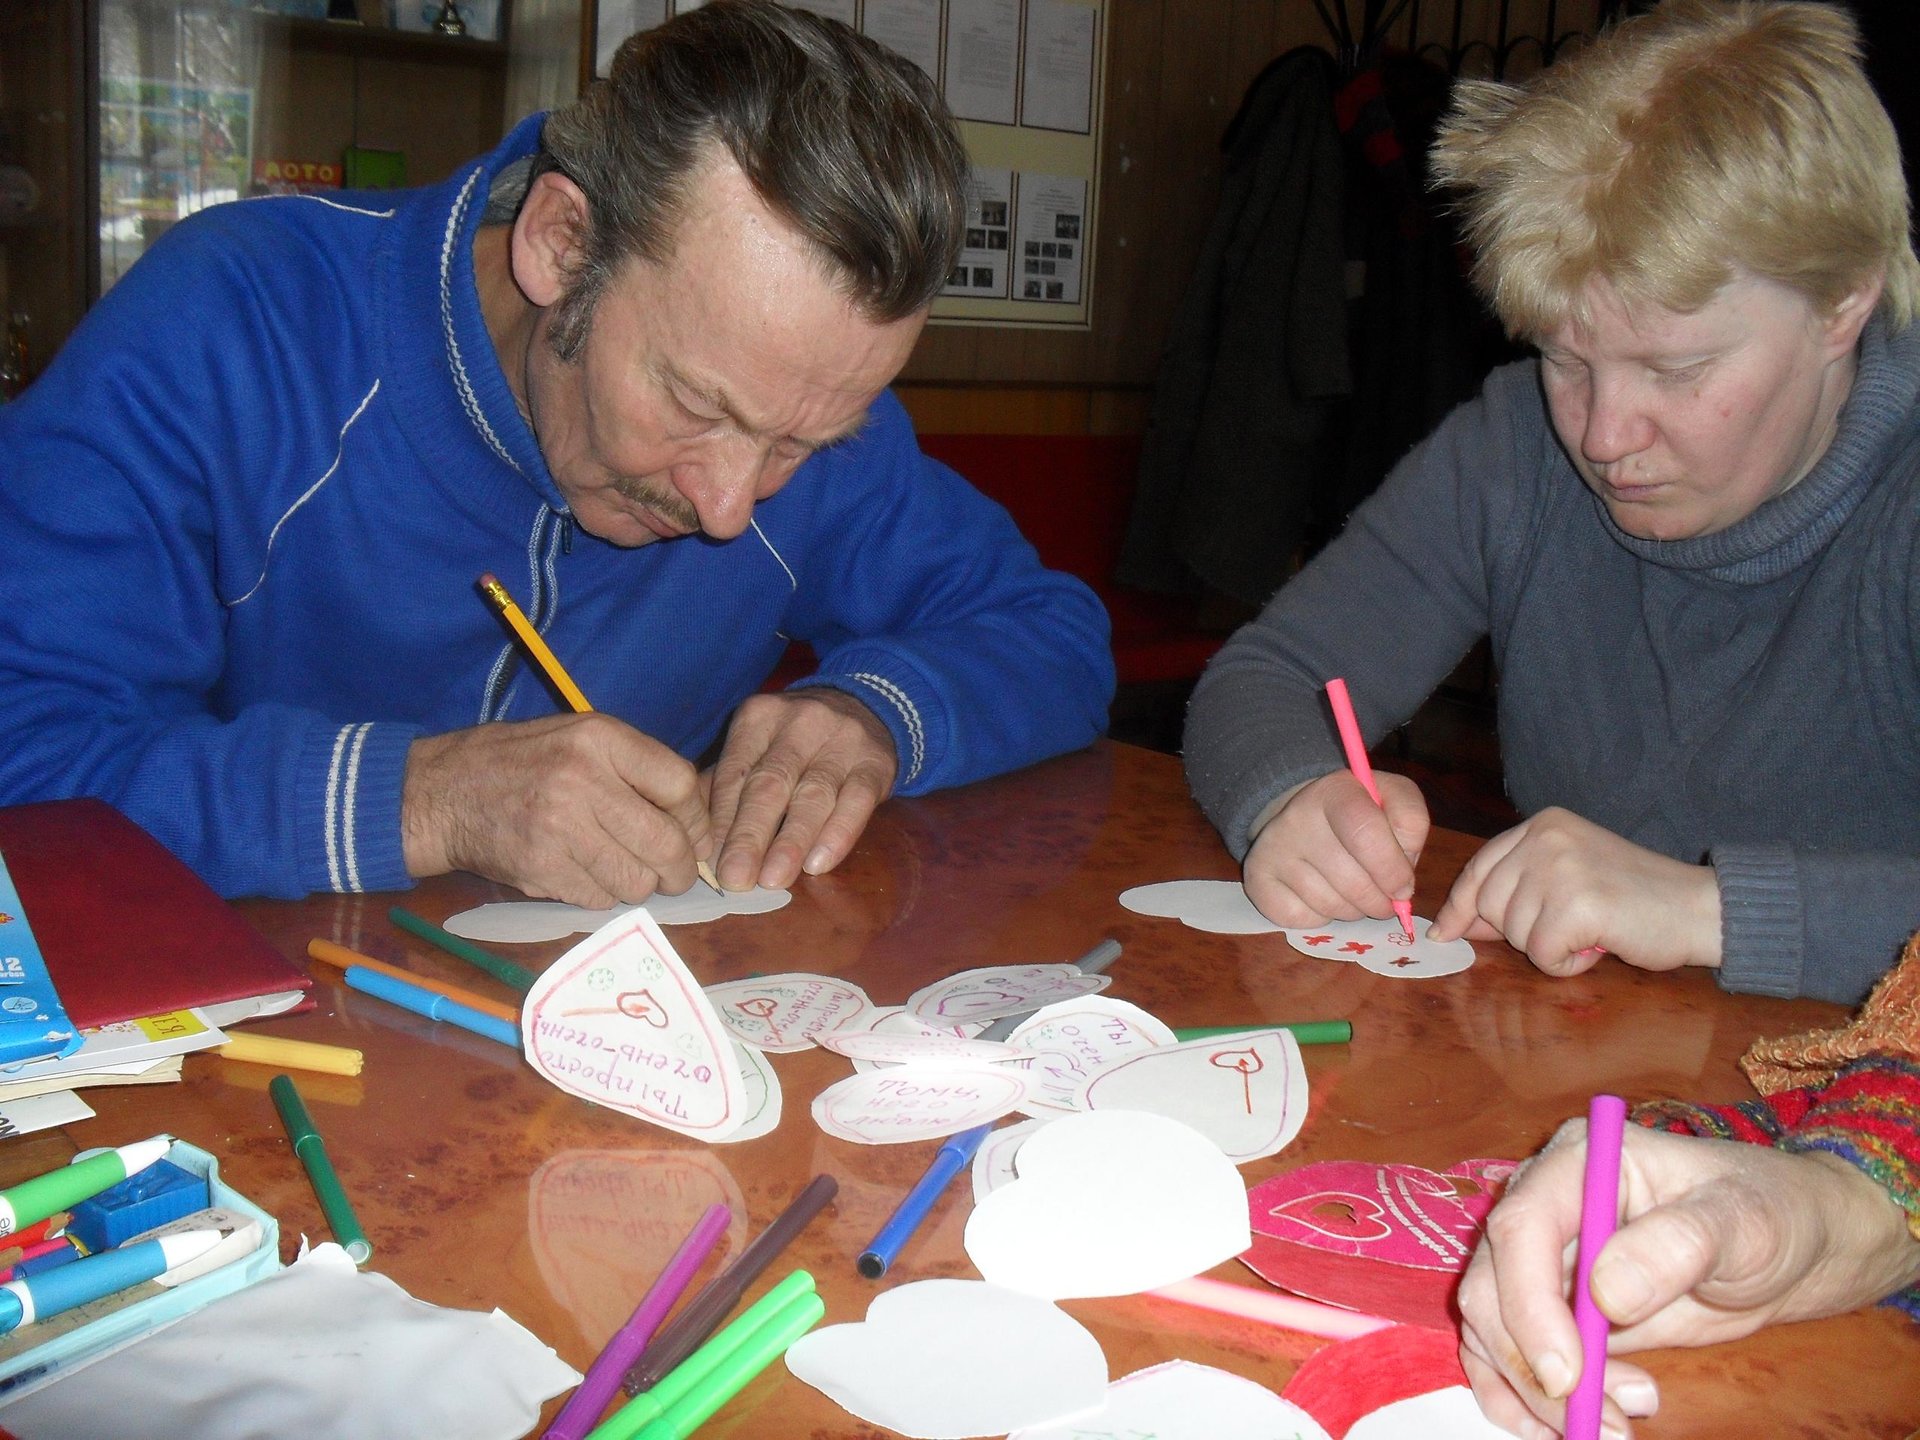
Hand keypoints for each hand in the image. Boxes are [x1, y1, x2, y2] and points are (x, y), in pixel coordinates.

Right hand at [401, 713, 711, 905]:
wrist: (442, 793)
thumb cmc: (521, 762)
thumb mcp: (578, 737)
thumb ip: (635, 767)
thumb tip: (696, 819)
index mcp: (599, 738)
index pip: (679, 785)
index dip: (697, 821)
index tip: (694, 837)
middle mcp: (582, 779)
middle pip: (665, 842)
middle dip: (679, 870)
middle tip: (674, 876)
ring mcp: (559, 827)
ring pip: (636, 880)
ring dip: (638, 885)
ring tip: (622, 871)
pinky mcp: (540, 868)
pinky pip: (598, 899)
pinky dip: (601, 895)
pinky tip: (583, 875)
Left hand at [704, 687, 897, 890]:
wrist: (864, 708)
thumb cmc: (795, 742)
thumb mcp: (758, 746)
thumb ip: (727, 786)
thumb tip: (697, 841)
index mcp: (759, 717)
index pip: (735, 772)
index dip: (722, 818)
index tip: (709, 861)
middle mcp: (800, 723)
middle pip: (770, 784)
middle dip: (750, 835)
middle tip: (735, 878)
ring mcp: (842, 740)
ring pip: (813, 795)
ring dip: (790, 842)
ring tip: (772, 880)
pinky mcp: (876, 762)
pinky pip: (856, 801)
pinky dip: (837, 835)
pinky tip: (817, 864)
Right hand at [1241, 770, 1429, 926]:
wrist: (1302, 815)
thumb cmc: (1358, 812)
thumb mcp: (1391, 799)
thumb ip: (1410, 823)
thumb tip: (1402, 879)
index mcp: (1335, 791)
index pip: (1365, 832)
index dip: (1392, 869)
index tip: (1404, 888)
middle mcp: (1296, 817)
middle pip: (1353, 882)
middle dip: (1380, 901)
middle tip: (1386, 898)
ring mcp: (1272, 849)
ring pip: (1331, 906)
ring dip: (1354, 910)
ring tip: (1355, 892)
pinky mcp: (1256, 880)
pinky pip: (1305, 920)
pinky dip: (1323, 918)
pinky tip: (1323, 896)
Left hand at [1429, 809, 1719, 977]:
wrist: (1698, 907)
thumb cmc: (1634, 899)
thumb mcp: (1568, 879)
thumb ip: (1515, 892)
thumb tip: (1456, 925)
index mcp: (1542, 825)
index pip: (1479, 869)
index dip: (1461, 906)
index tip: (1446, 932)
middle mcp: (1547, 837)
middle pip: (1488, 903)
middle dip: (1519, 931)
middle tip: (1568, 928)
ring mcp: (1562, 867)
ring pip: (1513, 931)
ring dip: (1549, 947)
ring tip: (1590, 932)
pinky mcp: (1578, 904)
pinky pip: (1542, 954)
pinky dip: (1566, 964)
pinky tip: (1598, 946)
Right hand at [1459, 1118, 1919, 1437]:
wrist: (1792, 1241)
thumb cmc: (1769, 1213)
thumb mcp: (1741, 1222)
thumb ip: (1676, 1245)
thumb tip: (1605, 1294)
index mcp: (1578, 1162)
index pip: (1521, 1228)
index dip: (1529, 1303)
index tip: (1569, 1373)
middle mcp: (1543, 1204)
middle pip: (1493, 1285)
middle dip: (1533, 1363)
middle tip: (1597, 1419)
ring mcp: (1542, 1256)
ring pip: (1491, 1327)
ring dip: (1532, 1391)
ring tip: (1616, 1424)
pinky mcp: (1553, 1306)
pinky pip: (1506, 1353)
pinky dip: (1523, 1398)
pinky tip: (1572, 1426)